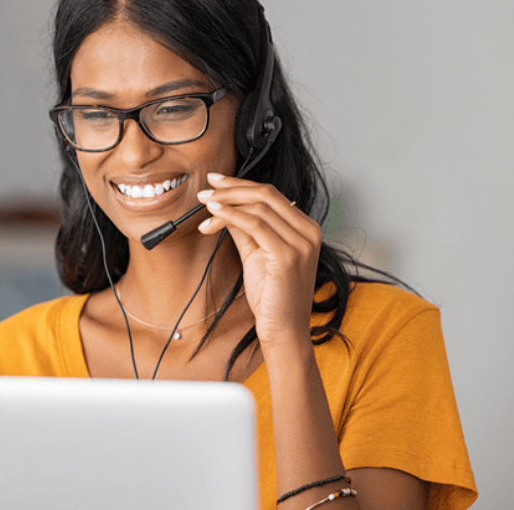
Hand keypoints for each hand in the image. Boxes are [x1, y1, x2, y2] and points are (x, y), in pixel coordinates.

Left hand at [197, 172, 321, 346]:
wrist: (283, 331)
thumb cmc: (273, 297)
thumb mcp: (256, 254)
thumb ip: (245, 228)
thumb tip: (225, 206)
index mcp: (306, 228)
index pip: (271, 194)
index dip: (241, 184)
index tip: (217, 182)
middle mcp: (309, 232)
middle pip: (266, 194)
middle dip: (232, 188)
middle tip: (206, 190)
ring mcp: (301, 243)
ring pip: (258, 207)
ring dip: (226, 203)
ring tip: (205, 206)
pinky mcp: (288, 256)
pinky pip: (254, 225)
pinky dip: (230, 216)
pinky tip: (213, 217)